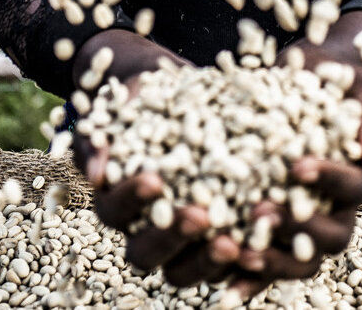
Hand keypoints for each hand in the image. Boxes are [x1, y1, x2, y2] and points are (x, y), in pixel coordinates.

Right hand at [68, 33, 239, 285]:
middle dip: (172, 237)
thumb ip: (99, 136)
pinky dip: (243, 259)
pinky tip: (265, 239)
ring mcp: (180, 240)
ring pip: (185, 270)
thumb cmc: (138, 98)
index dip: (132, 201)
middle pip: (146, 253)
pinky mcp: (215, 239)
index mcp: (115, 201)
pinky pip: (226, 262)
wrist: (173, 91)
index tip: (154, 180)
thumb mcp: (116, 106)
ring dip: (208, 260)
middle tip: (200, 216)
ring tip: (235, 241)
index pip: (116, 212)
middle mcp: (143, 229)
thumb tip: (96, 172)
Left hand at [218, 15, 361, 297]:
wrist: (312, 80)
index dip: (329, 180)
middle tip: (260, 212)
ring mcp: (309, 222)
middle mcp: (340, 207)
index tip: (296, 166)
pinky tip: (222, 287)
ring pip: (302, 259)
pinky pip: (269, 261)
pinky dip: (248, 279)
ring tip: (238, 250)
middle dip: (297, 227)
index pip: (354, 187)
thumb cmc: (340, 81)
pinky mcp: (279, 229)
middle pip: (331, 236)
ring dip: (272, 260)